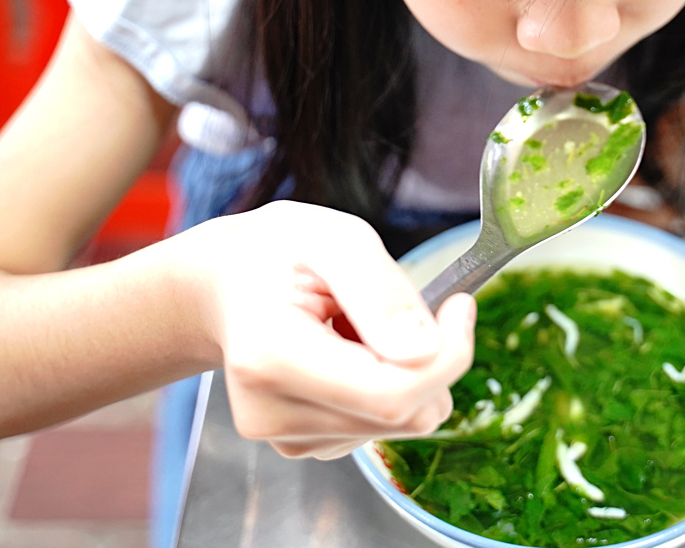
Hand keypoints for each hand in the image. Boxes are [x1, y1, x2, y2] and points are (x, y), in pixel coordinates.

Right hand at [171, 200, 475, 459]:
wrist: (225, 284)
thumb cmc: (276, 253)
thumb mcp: (333, 239)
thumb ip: (380, 291)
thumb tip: (426, 348)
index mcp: (272, 356)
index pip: (392, 395)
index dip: (449, 356)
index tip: (459, 305)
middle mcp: (272, 412)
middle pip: (406, 414)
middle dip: (430, 359)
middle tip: (402, 306)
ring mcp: (285, 437)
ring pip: (402, 423)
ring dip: (405, 370)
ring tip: (358, 324)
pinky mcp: (301, 445)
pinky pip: (380, 425)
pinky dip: (385, 384)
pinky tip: (349, 350)